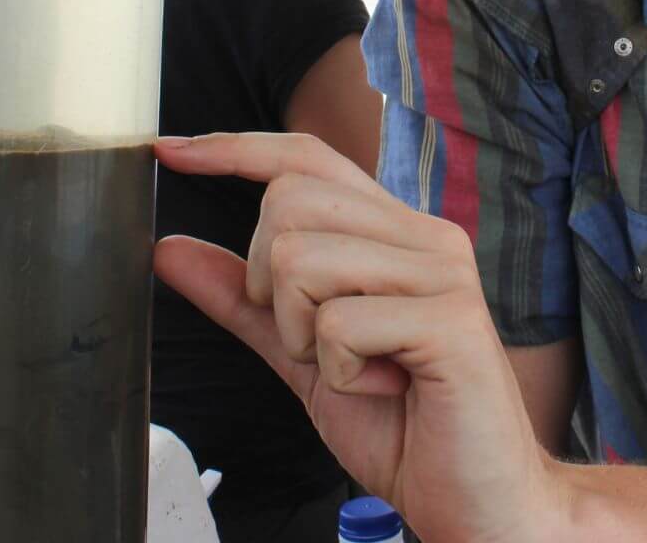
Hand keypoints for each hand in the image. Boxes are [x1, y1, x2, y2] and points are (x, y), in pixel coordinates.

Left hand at [153, 133, 564, 542]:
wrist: (476, 497)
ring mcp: (442, 272)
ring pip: (301, 260)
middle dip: (268, 286)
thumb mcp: (300, 355)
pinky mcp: (451, 319)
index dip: (235, 149)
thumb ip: (242, 301)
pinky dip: (339, 372)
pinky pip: (338, 324)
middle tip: (317, 344)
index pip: (307, 159)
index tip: (171, 153)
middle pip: (288, 203)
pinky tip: (384, 388)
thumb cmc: (403, 424)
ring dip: (303, 337)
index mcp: (394, 232)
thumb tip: (170, 249)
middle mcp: (424, 235)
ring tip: (357, 369)